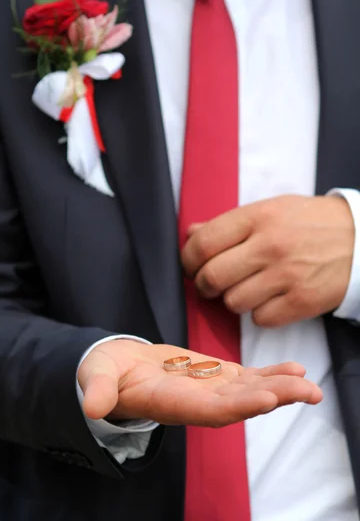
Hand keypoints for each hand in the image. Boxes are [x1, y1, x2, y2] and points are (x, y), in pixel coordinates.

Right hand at [78, 340, 322, 426]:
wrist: (118, 371)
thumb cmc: (104, 373)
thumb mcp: (96, 377)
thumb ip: (97, 390)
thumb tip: (91, 406)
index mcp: (169, 402)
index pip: (206, 410)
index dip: (236, 406)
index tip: (266, 400)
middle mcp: (194, 402)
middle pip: (238, 404)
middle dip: (273, 397)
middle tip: (307, 391)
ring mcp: (207, 389)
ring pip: (248, 390)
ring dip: (280, 388)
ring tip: (310, 383)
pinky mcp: (213, 375)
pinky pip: (246, 377)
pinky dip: (270, 374)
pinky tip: (296, 368)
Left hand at [181, 195, 353, 326]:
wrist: (358, 239)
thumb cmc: (306, 223)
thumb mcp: (268, 210)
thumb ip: (227, 223)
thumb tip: (190, 235)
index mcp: (258, 217)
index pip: (203, 244)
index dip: (188, 260)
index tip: (191, 265)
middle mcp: (270, 246)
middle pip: (212, 278)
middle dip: (203, 285)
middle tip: (210, 284)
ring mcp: (287, 275)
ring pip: (233, 302)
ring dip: (232, 300)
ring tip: (245, 288)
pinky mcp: (302, 301)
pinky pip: (260, 319)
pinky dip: (259, 313)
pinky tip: (269, 299)